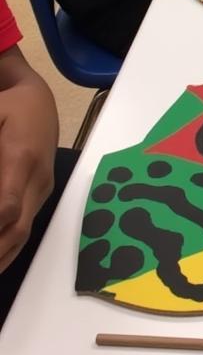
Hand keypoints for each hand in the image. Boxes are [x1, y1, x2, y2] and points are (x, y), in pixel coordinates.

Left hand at [0, 52, 57, 273]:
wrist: (39, 101)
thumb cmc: (10, 106)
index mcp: (23, 158)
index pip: (7, 204)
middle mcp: (38, 179)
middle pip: (15, 226)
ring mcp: (43, 188)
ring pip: (21, 233)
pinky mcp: (42, 193)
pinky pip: (26, 229)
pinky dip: (7, 252)